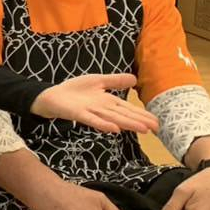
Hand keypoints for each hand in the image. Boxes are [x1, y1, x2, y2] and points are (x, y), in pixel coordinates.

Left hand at [31, 74, 157, 133]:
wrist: (52, 95)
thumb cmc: (75, 91)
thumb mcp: (98, 81)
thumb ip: (115, 80)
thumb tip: (135, 79)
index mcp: (108, 102)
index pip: (128, 109)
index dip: (142, 115)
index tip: (157, 122)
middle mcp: (102, 109)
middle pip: (124, 115)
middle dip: (140, 121)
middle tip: (156, 129)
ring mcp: (91, 112)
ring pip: (112, 118)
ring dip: (127, 124)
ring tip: (142, 130)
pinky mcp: (78, 114)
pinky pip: (92, 120)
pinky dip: (103, 124)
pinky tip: (114, 130)